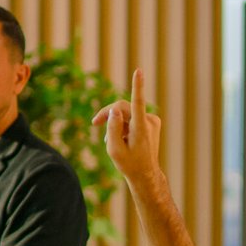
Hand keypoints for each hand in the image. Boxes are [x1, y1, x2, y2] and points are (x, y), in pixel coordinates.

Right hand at [91, 68, 162, 186]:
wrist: (145, 174)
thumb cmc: (129, 164)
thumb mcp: (114, 149)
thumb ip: (113, 128)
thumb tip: (114, 110)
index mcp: (140, 128)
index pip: (137, 103)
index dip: (137, 86)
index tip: (139, 70)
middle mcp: (149, 122)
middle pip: (123, 108)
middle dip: (108, 114)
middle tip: (94, 123)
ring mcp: (152, 121)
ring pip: (127, 113)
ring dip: (116, 123)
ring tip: (112, 140)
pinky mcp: (152, 122)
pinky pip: (132, 117)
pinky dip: (124, 125)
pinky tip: (122, 138)